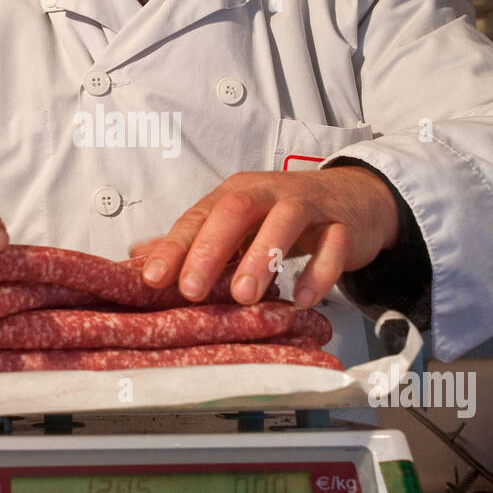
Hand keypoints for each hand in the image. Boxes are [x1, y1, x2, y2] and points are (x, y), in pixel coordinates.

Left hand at [132, 167, 399, 308]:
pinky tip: (302, 299)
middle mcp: (269, 193)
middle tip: (191, 289)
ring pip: (284, 222)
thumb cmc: (284, 216)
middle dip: (210, 249)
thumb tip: (138, 257)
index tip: (151, 279)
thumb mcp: (239, 226)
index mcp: (236, 193)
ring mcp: (309, 207)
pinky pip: (333, 246)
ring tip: (244, 296)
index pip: (199, 216)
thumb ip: (195, 242)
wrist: (354, 199)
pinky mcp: (343, 226)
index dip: (174, 247)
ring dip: (261, 258)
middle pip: (236, 210)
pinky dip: (318, 273)